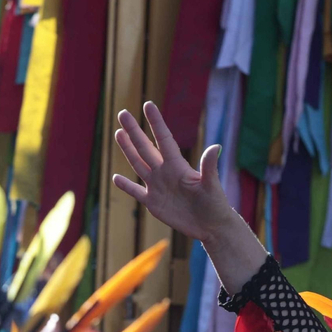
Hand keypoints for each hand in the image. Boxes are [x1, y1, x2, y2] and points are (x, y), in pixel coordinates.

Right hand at [113, 102, 238, 245]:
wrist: (211, 227)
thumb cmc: (215, 204)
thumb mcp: (211, 184)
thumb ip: (209, 166)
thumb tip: (216, 147)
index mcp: (177, 165)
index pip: (163, 139)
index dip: (156, 122)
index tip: (148, 104)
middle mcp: (165, 172)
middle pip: (145, 148)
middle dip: (133, 131)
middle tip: (122, 113)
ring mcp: (157, 187)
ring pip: (138, 164)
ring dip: (128, 150)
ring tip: (118, 133)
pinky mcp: (153, 203)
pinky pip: (136, 192)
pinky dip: (126, 186)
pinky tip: (116, 178)